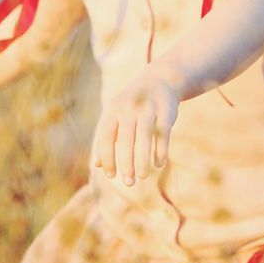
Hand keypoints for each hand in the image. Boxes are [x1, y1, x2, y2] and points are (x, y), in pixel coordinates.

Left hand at [93, 68, 180, 185]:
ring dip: (143, 159)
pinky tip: (159, 164)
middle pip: (125, 139)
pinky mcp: (166, 110)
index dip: (107, 156)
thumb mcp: (115, 115)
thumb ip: (105, 137)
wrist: (160, 80)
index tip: (111, 175)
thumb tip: (97, 164)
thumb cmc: (132, 105)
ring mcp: (148, 107)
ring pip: (144, 136)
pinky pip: (163, 133)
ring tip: (143, 176)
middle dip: (126, 163)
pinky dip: (160, 150)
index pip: (106, 136)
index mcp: (112, 110)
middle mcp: (129, 107)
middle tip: (128, 182)